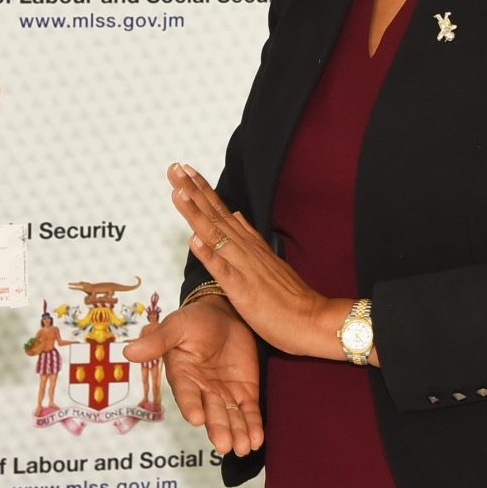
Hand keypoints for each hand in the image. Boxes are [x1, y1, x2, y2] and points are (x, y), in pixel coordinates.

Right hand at [122, 294, 262, 455]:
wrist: (226, 313)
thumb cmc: (196, 320)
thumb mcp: (176, 326)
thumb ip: (157, 340)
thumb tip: (128, 352)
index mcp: (182, 376)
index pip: (186, 394)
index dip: (190, 406)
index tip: (196, 418)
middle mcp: (202, 391)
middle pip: (211, 412)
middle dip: (218, 428)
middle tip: (224, 445)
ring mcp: (224, 394)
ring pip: (231, 417)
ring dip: (237, 433)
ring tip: (243, 448)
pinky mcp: (245, 393)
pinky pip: (249, 412)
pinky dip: (253, 426)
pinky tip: (256, 440)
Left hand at [167, 163, 339, 359]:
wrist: (312, 320)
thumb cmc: (290, 297)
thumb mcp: (267, 259)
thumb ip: (250, 236)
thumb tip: (235, 214)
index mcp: (249, 243)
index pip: (221, 211)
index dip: (202, 190)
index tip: (185, 169)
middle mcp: (245, 248)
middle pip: (214, 215)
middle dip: (192, 190)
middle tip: (174, 167)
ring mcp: (245, 266)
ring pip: (215, 235)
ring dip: (196, 212)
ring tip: (179, 191)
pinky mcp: (244, 289)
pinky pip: (223, 270)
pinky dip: (208, 254)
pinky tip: (193, 240)